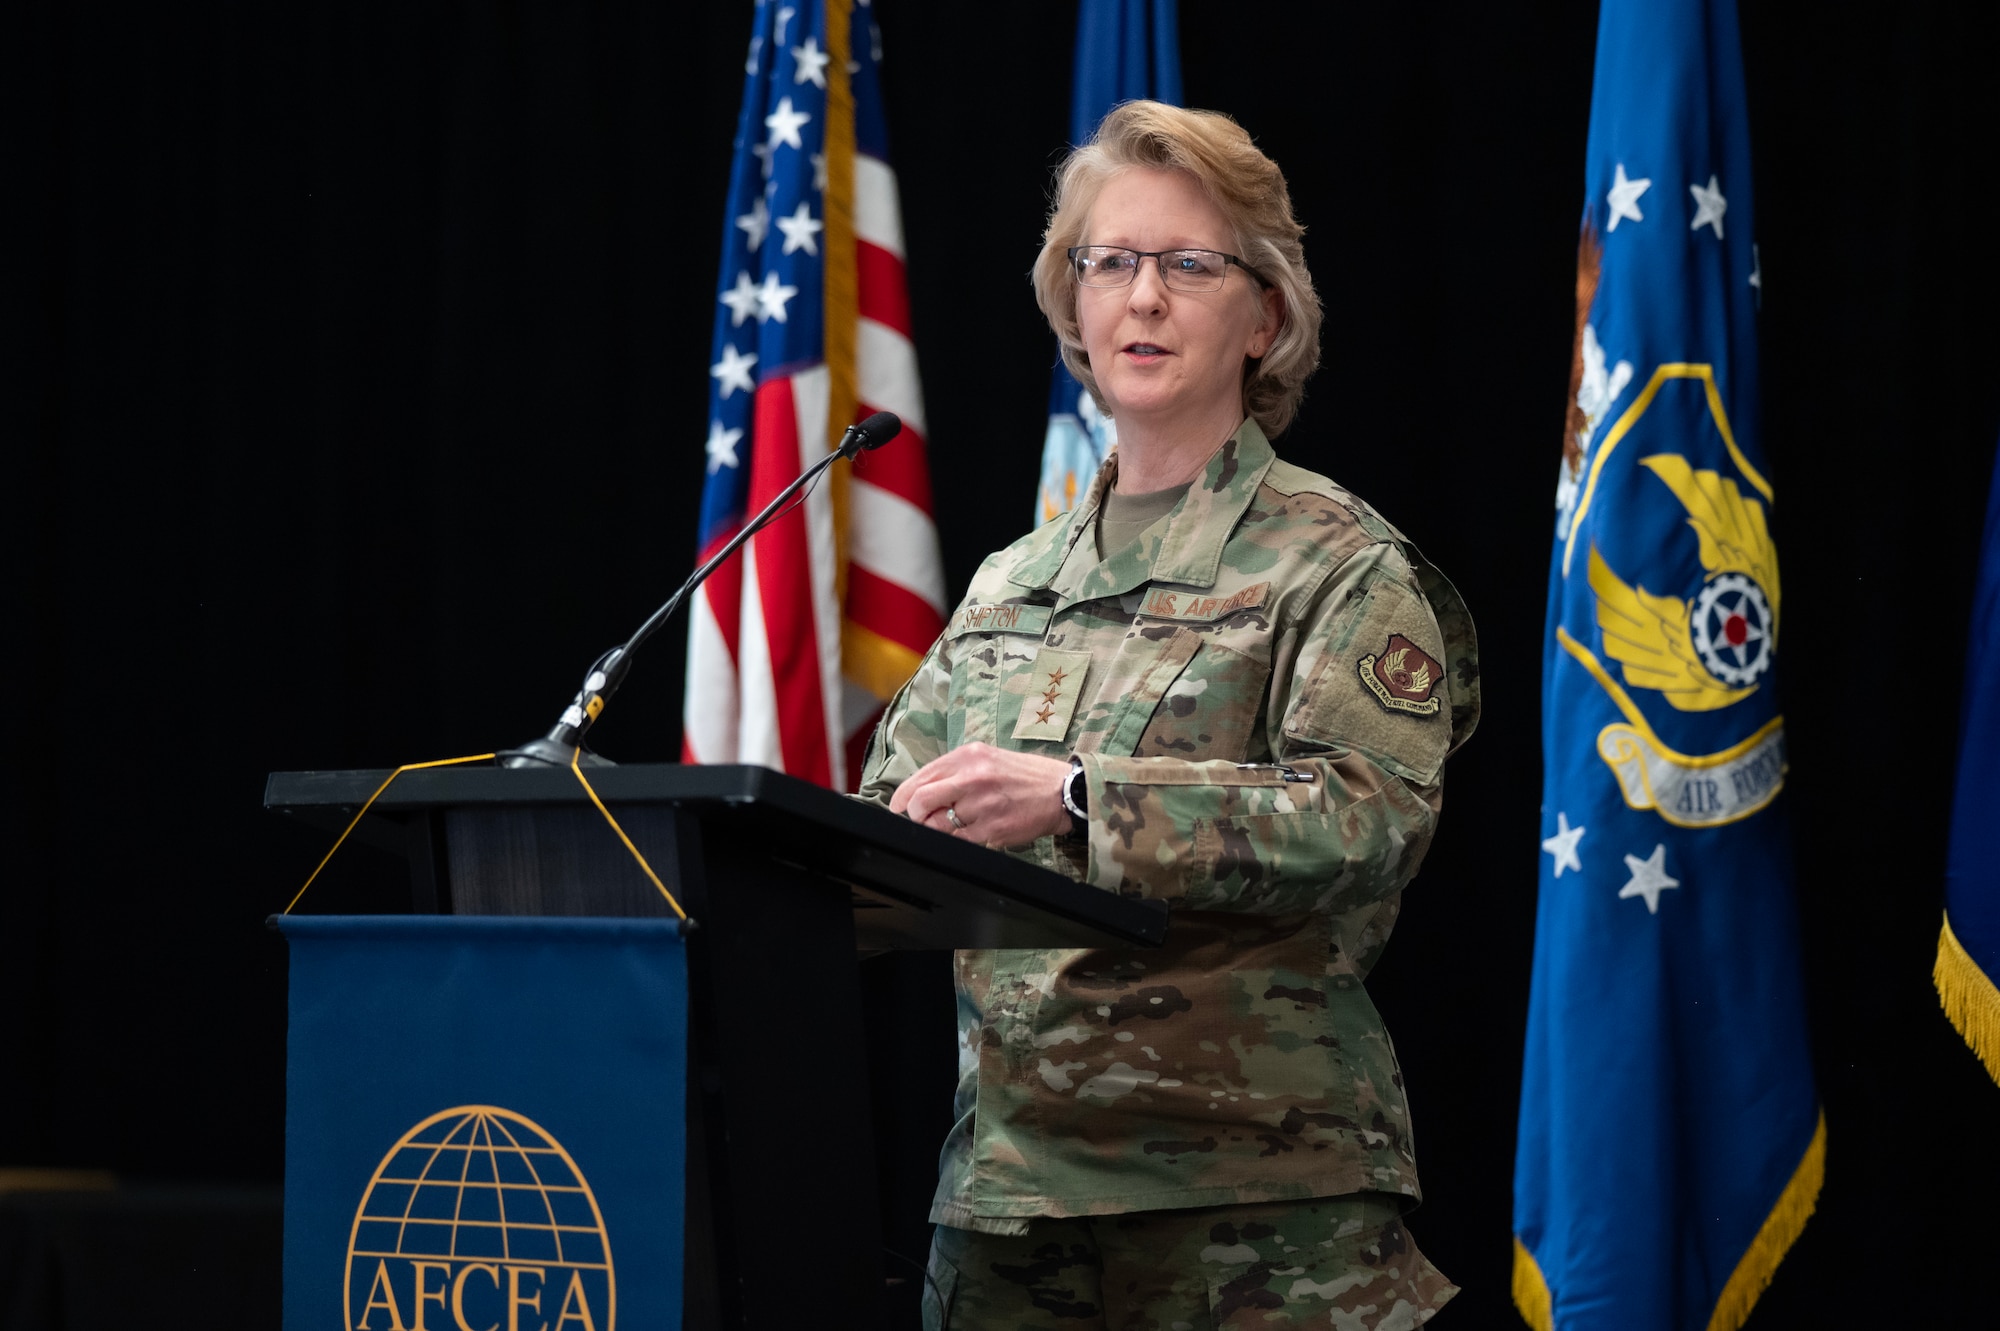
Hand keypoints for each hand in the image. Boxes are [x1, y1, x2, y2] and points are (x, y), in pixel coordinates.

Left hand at [889, 743, 1073, 847]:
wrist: (1061, 791)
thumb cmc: (1023, 775)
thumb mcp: (987, 758)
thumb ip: (954, 770)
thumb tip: (920, 791)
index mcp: (968, 756)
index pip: (920, 778)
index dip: (902, 797)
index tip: (899, 807)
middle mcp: (973, 778)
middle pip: (920, 802)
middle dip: (913, 815)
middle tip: (920, 819)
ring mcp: (982, 806)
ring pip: (938, 826)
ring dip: (936, 830)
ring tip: (950, 826)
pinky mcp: (993, 829)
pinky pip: (960, 841)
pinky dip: (958, 841)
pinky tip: (970, 833)